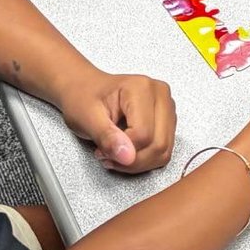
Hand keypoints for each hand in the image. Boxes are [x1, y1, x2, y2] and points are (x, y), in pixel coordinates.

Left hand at [58, 70, 176, 172]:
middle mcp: (160, 94)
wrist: (83, 90)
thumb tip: (128, 157)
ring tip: (114, 152)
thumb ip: (107, 138)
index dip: (122, 151)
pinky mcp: (167, 120)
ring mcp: (166, 107)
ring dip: (138, 162)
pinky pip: (163, 150)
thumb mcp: (86, 119)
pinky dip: (144, 158)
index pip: (143, 134)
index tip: (102, 151)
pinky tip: (125, 151)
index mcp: (141, 88)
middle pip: (158, 144)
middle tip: (106, 154)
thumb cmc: (83, 98)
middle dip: (131, 160)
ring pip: (164, 150)